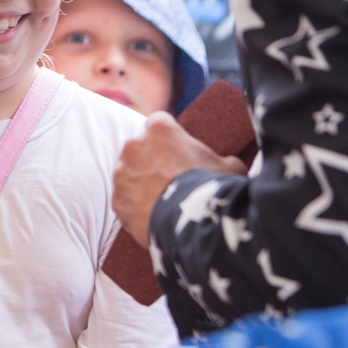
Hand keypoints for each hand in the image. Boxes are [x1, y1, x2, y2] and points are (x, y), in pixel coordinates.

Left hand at [112, 113, 246, 247]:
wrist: (193, 223)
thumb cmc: (212, 188)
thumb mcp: (229, 167)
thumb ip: (222, 160)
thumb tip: (229, 166)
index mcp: (160, 129)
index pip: (159, 124)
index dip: (168, 139)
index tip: (177, 152)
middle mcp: (134, 146)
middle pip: (139, 149)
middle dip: (151, 161)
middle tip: (170, 180)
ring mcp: (122, 174)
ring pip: (128, 175)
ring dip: (140, 184)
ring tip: (162, 201)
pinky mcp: (117, 201)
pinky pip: (125, 201)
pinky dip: (135, 208)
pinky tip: (153, 216)